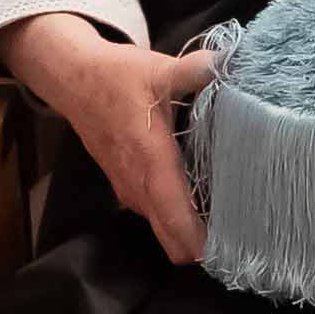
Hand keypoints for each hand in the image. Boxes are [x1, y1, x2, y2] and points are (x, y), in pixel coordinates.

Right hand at [6, 17, 216, 262]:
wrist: (73, 81)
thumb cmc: (117, 77)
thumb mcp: (158, 69)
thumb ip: (196, 70)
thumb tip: (230, 61)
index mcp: (151, 162)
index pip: (175, 219)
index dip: (200, 243)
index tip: (232, 252)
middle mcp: (139, 185)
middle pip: (171, 241)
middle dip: (203, 247)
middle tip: (241, 241)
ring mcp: (129, 190)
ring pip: (163, 230)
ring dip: (189, 233)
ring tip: (228, 222)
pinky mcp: (126, 187)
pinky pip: (155, 215)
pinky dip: (176, 219)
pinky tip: (202, 202)